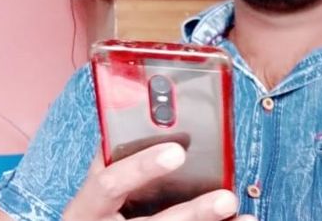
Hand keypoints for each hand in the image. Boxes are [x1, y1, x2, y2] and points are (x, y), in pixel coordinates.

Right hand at [63, 142, 255, 220]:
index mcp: (86, 208)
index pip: (108, 184)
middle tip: (226, 198)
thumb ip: (116, 154)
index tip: (178, 152)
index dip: (140, 168)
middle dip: (192, 213)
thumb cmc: (97, 208)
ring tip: (236, 208)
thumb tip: (141, 111)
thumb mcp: (98, 182)